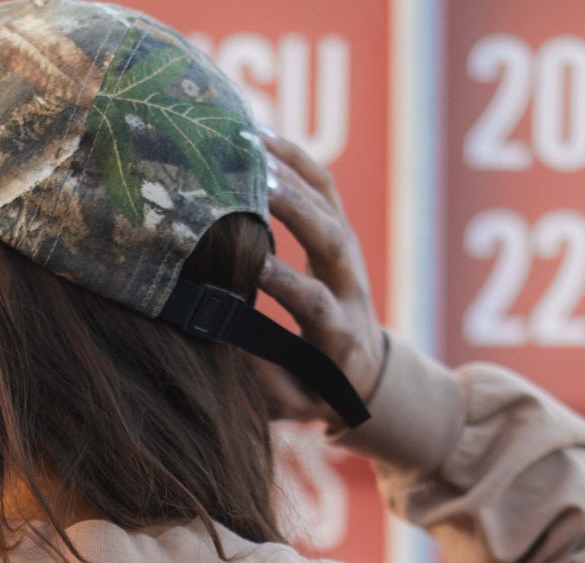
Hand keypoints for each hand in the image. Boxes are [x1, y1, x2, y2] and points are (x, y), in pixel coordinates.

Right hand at [250, 128, 386, 424]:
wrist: (361, 370)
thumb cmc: (314, 390)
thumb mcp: (291, 402)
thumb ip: (263, 380)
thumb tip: (223, 343)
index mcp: (338, 333)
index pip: (316, 302)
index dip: (288, 283)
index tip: (255, 268)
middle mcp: (350, 286)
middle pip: (332, 240)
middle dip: (297, 211)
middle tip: (256, 186)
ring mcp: (348, 254)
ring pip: (328, 205)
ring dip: (291, 174)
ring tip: (247, 148)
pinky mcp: (342, 231)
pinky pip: (325, 186)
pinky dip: (296, 158)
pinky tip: (260, 137)